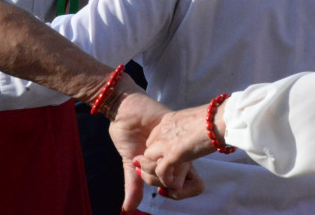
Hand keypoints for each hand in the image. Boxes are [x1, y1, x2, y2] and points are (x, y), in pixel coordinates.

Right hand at [108, 89, 204, 209]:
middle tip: (144, 170)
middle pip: (183, 184)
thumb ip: (133, 185)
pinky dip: (155, 158)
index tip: (159, 188)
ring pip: (177, 170)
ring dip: (155, 170)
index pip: (191, 186)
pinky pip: (171, 152)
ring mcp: (178, 141)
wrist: (123, 110)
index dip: (176, 192)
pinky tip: (145, 148)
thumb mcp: (130, 163)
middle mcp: (179, 154)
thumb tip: (128, 209)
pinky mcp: (173, 128)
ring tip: (142, 157)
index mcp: (173, 163)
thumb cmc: (128, 135)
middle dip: (159, 182)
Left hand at [140, 104, 219, 195]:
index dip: (159, 150)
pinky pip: (160, 171)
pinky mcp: (172, 154)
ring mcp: (166, 142)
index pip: (154, 137)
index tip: (167, 157)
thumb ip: (186, 128)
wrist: (220, 119)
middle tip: (166, 169)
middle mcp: (163, 130)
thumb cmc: (214, 118)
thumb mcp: (193, 120)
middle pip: (149, 149)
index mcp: (168, 120)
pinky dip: (164, 179)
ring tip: (167, 177)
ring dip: (156, 170)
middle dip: (155, 160)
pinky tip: (172, 182)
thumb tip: (192, 134)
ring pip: (149, 160)